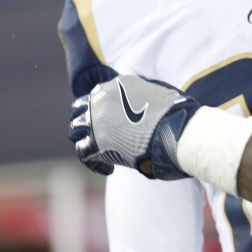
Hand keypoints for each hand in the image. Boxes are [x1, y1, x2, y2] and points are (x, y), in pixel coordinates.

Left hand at [68, 74, 200, 179]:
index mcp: (118, 84)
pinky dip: (93, 162)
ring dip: (85, 140)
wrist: (175, 130)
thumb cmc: (176, 114)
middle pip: (80, 108)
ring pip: (75, 130)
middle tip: (97, 135)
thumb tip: (146, 103)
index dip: (102, 108)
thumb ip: (144, 94)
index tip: (111, 120)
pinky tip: (108, 168)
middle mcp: (102, 98)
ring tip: (97, 152)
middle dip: (86, 121)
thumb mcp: (159, 92)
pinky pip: (83, 152)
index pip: (99, 93)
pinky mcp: (95, 142)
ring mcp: (96, 119)